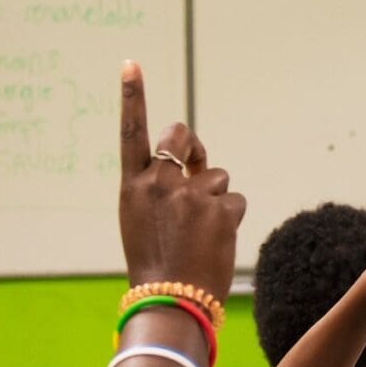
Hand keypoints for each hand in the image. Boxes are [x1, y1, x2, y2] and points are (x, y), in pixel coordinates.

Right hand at [118, 62, 245, 299]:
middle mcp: (158, 184)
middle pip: (182, 137)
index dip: (132, 97)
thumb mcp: (144, 222)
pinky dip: (230, 219)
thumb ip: (162, 189)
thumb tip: (199, 165)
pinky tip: (215, 242)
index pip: (131, 133)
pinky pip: (234, 201)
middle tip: (195, 167)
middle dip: (193, 146)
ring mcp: (189, 195)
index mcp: (132, 187)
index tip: (131, 64)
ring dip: (215, 198)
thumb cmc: (156, 264)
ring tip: (200, 233)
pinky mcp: (218, 209)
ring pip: (216, 177)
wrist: (170, 302)